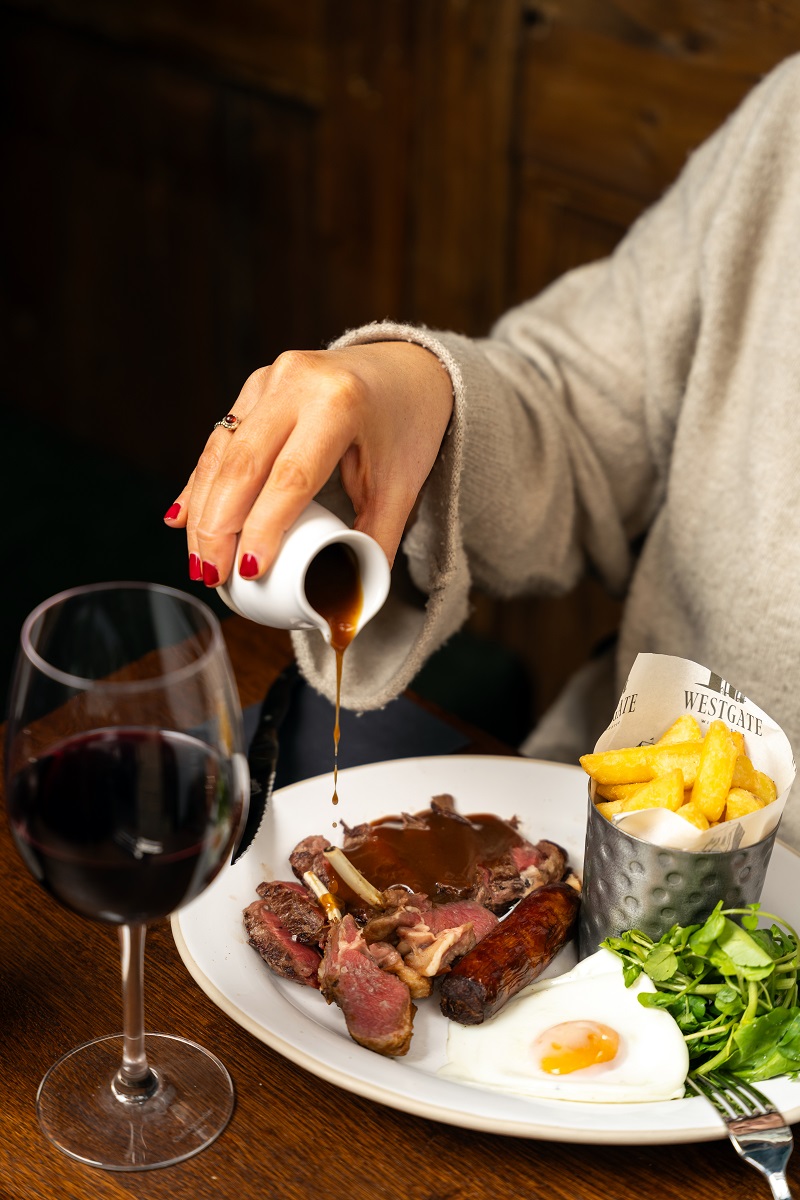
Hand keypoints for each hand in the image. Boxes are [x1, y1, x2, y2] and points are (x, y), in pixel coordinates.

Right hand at [164, 341, 453, 585]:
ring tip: (199, 561)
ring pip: (221, 453)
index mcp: (339, 404)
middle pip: (242, 464)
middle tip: (211, 576)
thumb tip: (349, 602)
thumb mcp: (402, 486)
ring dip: (203, 511)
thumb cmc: (407, 426)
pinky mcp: (255, 387)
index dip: (264, 528)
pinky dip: (201, 483)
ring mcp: (270, 379)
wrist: (409, 367)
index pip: (290, 476)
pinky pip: (220, 441)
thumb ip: (376, 542)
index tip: (249, 572)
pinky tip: (182, 519)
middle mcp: (297, 383)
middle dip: (218, 528)